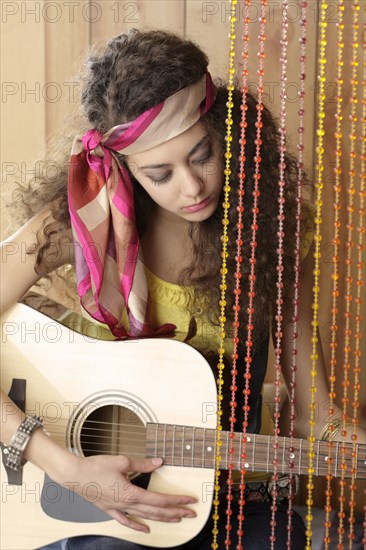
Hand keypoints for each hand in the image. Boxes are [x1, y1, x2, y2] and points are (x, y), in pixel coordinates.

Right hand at [56, 454, 196, 532]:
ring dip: (162, 518)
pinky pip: (126, 520)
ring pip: (145, 517)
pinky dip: (138, 525)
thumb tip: (158, 462)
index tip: (189, 500)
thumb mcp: (122, 461)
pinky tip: (146, 529)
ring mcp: (118, 508)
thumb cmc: (95, 467)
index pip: (160, 500)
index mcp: (131, 493)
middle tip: (190, 512)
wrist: (74, 475)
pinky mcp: (110, 509)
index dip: (177, 500)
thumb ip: (143, 464)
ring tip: (176, 519)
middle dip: (176, 512)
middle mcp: (126, 504)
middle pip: (156, 511)